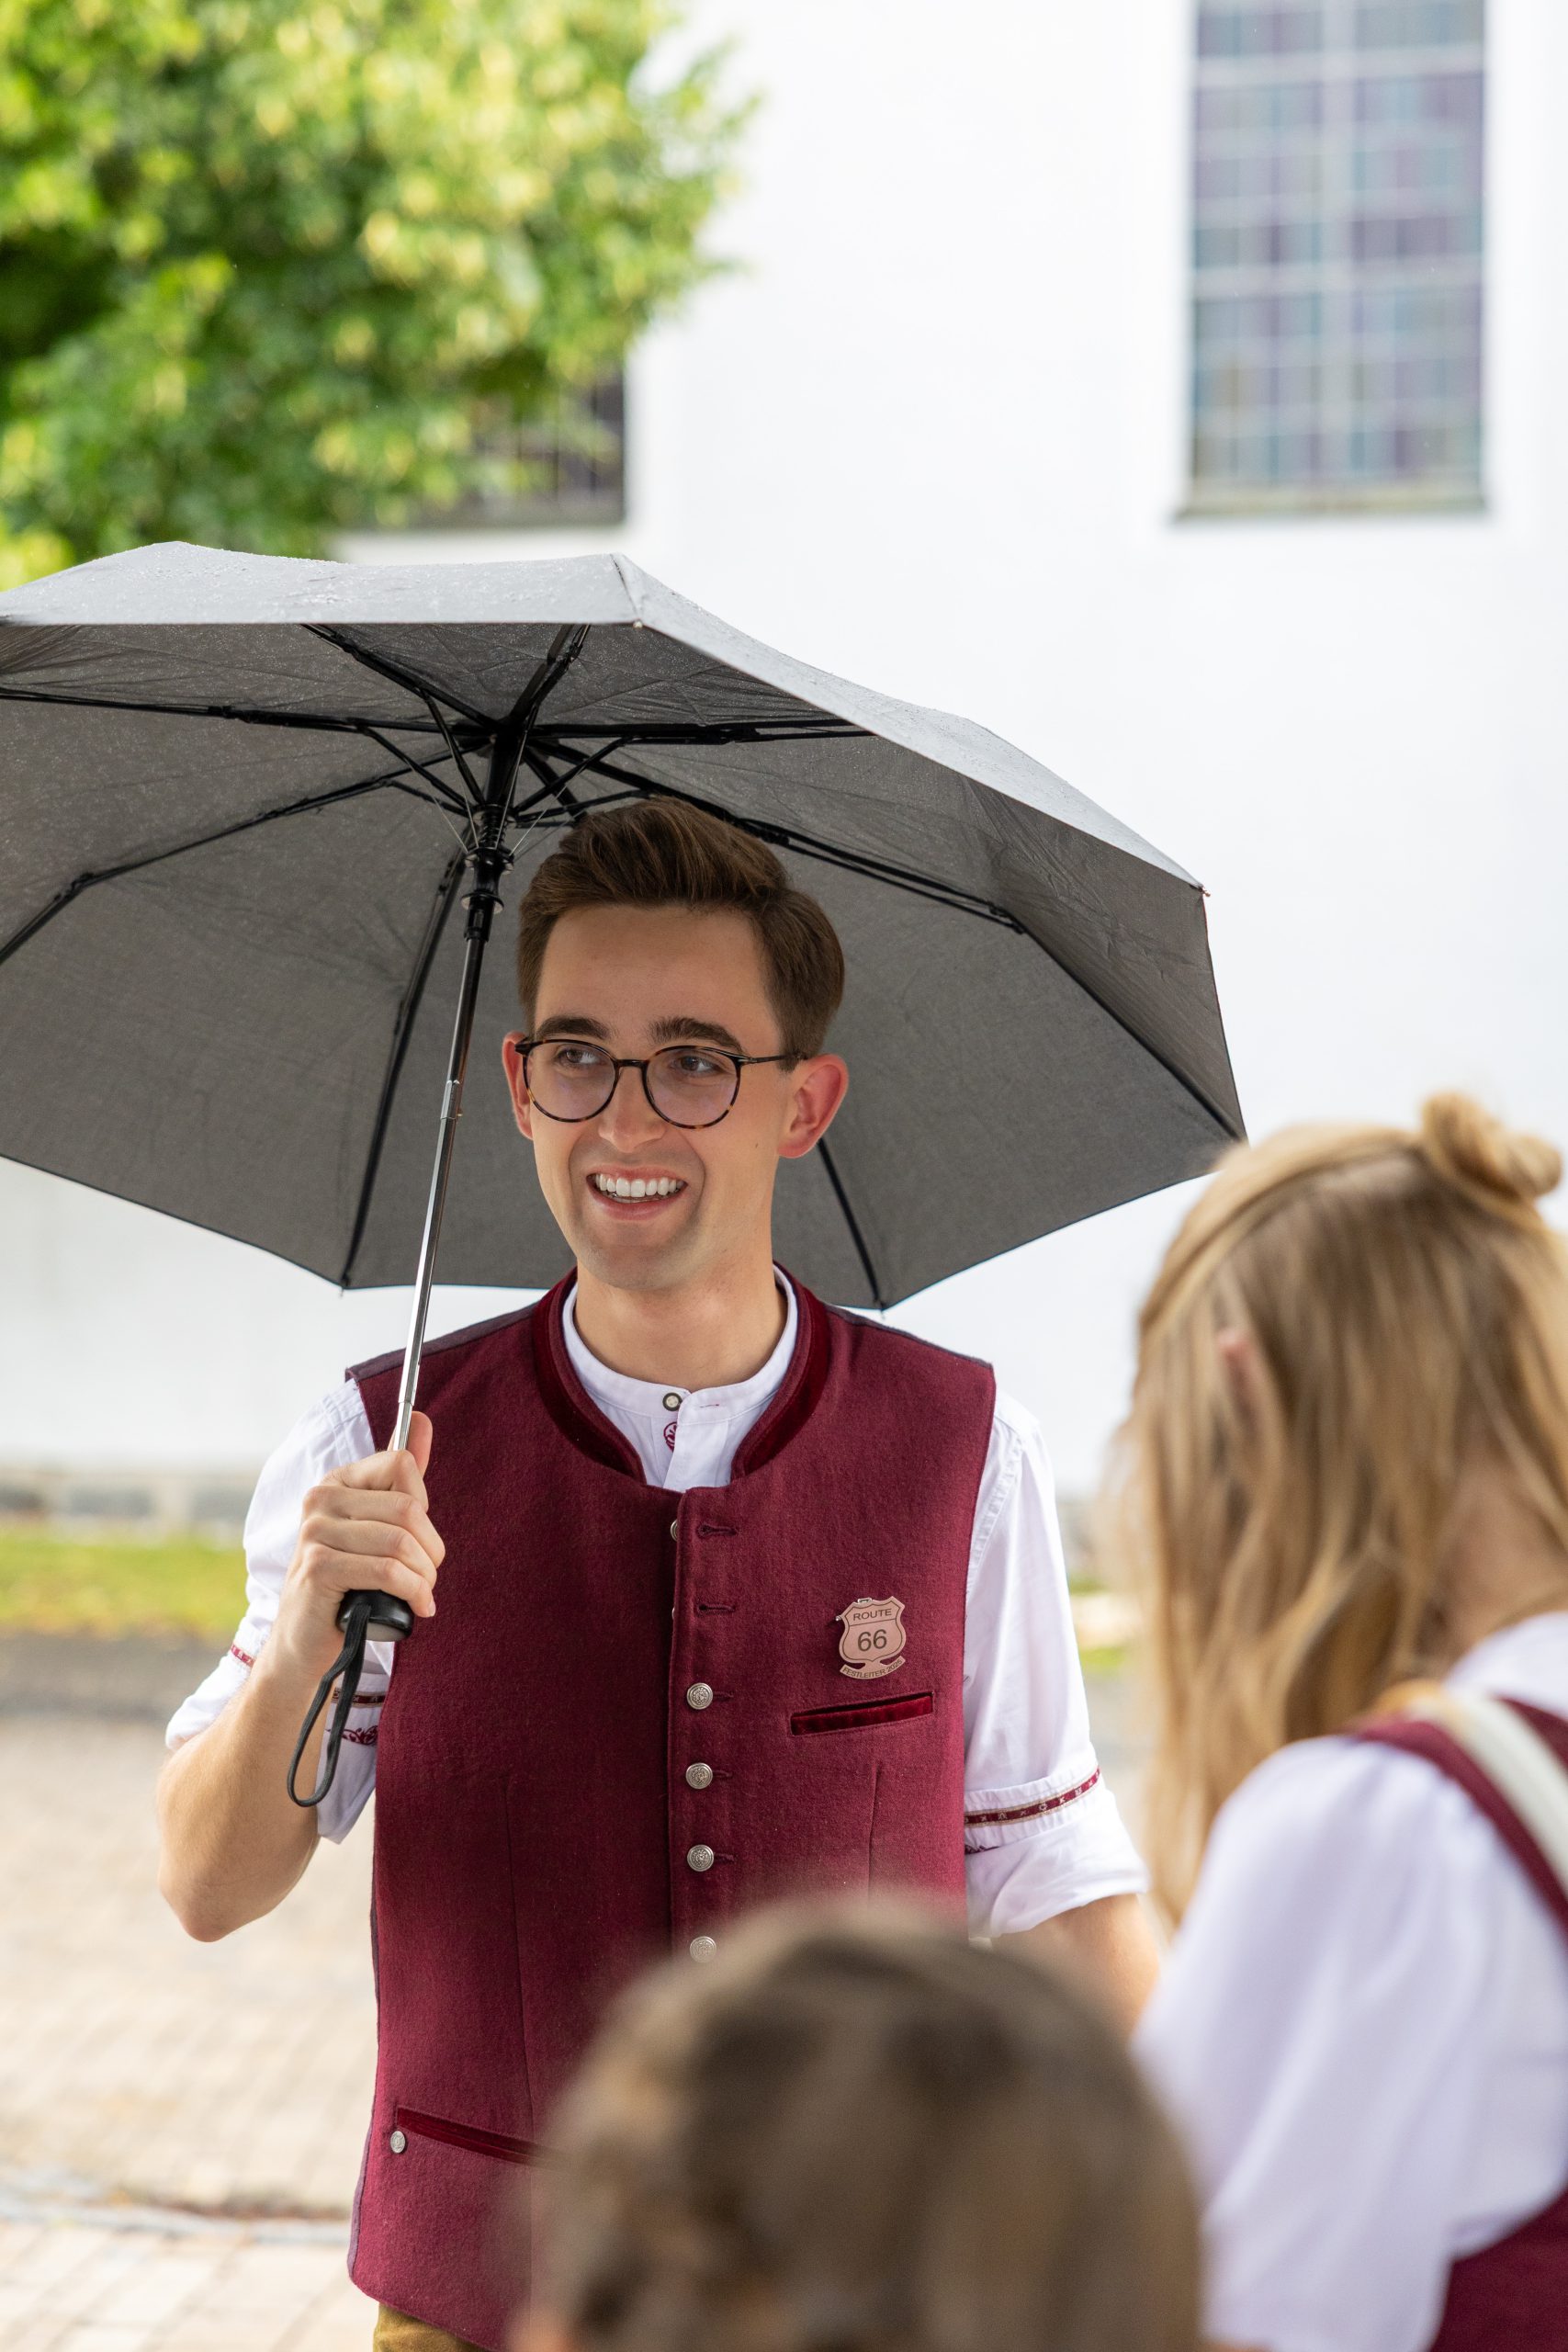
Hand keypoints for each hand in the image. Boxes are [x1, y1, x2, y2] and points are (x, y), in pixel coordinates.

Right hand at [272, 1412, 442, 1679]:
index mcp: (337, 1483)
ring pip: (400, 1541)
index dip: (423, 1506)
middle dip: (430, 1549)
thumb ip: (399, 1479)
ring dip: (423, 1575)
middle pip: (407, 1507)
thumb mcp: (375, 1528)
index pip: (401, 1464)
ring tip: (421, 1594)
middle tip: (427, 1576)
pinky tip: (417, 1606)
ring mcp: (314, 1533)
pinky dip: (412, 1591)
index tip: (418, 1538)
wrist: (306, 1645)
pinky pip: (386, 1570)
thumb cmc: (348, 1586)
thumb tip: (421, 1419)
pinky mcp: (317, 1568)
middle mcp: (320, 1500)